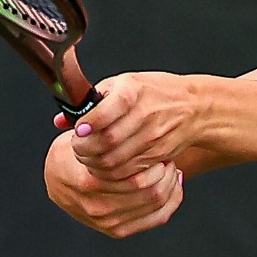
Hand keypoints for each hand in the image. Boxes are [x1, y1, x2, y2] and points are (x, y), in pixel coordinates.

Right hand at [45, 123, 184, 238]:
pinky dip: (171, 200)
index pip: (133, 176)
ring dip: (169, 182)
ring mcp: (108, 221)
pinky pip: (157, 217)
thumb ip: (92, 130)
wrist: (57, 185)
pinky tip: (173, 184)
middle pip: (149, 190)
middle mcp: (98, 207)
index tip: (155, 146)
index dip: (151, 159)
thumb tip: (101, 109)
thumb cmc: (67, 157)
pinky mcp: (117, 230)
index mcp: (87, 183)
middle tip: (165, 156)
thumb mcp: (73, 140)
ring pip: (156, 202)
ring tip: (170, 167)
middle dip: (164, 170)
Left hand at [67, 71, 202, 172]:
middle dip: (85, 148)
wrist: (194, 108)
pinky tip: (105, 166)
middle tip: (77, 147)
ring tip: (88, 158)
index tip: (78, 130)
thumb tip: (62, 120)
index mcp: (133, 91)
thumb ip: (93, 101)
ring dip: (95, 163)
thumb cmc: (155, 92)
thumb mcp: (124, 84)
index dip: (88, 124)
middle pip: (108, 140)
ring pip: (115, 160)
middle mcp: (145, 114)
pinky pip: (128, 171)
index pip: (106, 111)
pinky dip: (111, 172)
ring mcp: (153, 137)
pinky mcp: (157, 155)